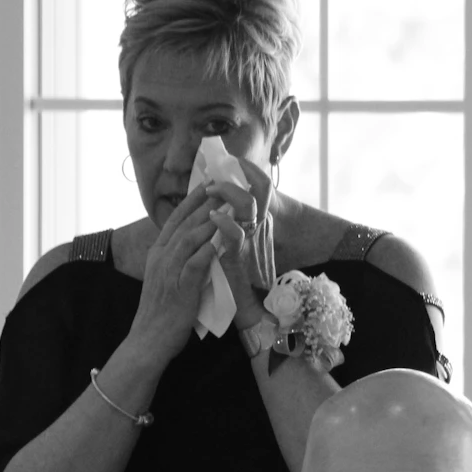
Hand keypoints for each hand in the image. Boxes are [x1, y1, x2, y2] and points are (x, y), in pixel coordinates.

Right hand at [129, 189, 222, 364]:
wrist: (150, 337)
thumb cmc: (163, 309)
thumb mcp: (167, 276)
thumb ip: (178, 257)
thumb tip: (195, 242)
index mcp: (158, 253)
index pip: (174, 219)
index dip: (191, 201)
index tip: (207, 185)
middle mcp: (161, 257)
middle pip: (182, 224)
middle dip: (202, 203)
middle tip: (220, 186)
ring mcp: (169, 271)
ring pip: (188, 239)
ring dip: (207, 221)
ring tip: (225, 206)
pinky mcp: (180, 287)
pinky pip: (194, 264)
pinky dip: (206, 251)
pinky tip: (220, 241)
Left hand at [209, 155, 277, 318]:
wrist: (248, 311)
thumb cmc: (237, 281)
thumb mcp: (234, 246)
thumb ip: (229, 226)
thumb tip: (215, 204)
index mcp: (255, 224)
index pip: (259, 188)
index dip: (249, 171)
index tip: (233, 159)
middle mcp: (257, 229)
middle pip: (258, 190)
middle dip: (240, 175)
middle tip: (219, 170)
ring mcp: (250, 241)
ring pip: (247, 207)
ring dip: (229, 193)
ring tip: (212, 187)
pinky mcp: (240, 258)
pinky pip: (235, 235)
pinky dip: (223, 224)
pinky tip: (213, 217)